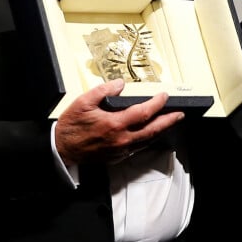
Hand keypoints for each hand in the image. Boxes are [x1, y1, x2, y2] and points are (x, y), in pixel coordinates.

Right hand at [54, 78, 184, 165]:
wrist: (62, 149)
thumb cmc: (71, 125)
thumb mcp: (83, 101)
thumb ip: (104, 90)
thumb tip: (120, 84)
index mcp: (114, 124)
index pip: (144, 112)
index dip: (157, 103)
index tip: (164, 96)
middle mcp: (121, 139)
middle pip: (152, 130)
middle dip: (168, 121)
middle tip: (179, 114)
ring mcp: (120, 150)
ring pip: (147, 141)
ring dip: (160, 131)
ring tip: (169, 122)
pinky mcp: (117, 157)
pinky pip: (138, 147)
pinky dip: (147, 139)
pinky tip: (150, 133)